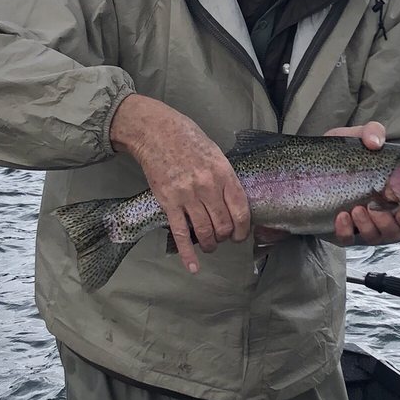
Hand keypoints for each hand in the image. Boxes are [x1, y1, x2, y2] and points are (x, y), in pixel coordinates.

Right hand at [110, 95, 249, 272]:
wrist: (155, 132)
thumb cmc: (187, 138)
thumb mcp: (215, 153)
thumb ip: (224, 177)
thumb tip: (232, 200)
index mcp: (223, 173)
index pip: (241, 211)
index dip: (244, 229)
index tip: (241, 234)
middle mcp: (208, 187)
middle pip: (224, 225)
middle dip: (226, 237)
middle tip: (223, 237)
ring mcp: (187, 196)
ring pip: (205, 232)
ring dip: (210, 244)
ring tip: (210, 245)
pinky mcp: (168, 203)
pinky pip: (180, 234)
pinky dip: (188, 254)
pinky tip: (193, 267)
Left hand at [325, 121, 399, 245]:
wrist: (309, 165)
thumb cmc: (344, 152)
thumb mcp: (358, 136)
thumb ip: (372, 131)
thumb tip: (374, 143)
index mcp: (397, 194)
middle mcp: (386, 213)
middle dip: (390, 224)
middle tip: (375, 207)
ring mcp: (365, 225)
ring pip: (377, 237)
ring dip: (369, 226)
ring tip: (356, 209)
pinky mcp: (344, 231)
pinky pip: (349, 240)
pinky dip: (347, 231)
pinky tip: (341, 216)